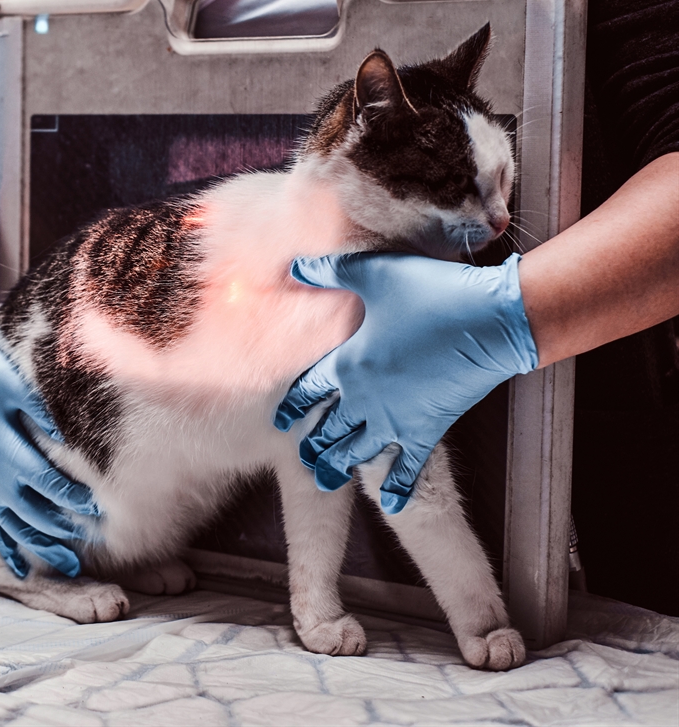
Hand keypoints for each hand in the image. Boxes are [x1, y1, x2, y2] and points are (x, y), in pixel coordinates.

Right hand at [0, 315, 98, 577]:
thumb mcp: (10, 384)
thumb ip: (39, 413)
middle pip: (31, 511)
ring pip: (12, 525)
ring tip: (68, 564)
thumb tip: (65, 441)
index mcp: (1, 447)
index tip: (97, 509)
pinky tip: (21, 571)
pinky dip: (5, 548)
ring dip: (41, 546)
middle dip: (64, 528)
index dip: (72, 497)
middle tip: (96, 540)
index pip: (44, 482)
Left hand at [274, 252, 537, 513]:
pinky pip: (409, 466)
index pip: (308, 390)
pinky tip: (391, 505)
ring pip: (358, 452)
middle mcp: (365, 399)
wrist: (493, 320)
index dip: (291, 405)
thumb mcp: (374, 274)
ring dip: (338, 466)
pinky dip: (398, 486)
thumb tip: (292, 266)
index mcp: (347, 365)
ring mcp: (397, 419)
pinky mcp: (430, 428)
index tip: (279, 419)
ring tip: (325, 479)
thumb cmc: (432, 292)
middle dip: (313, 443)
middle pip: (329, 428)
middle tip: (303, 457)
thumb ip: (329, 272)